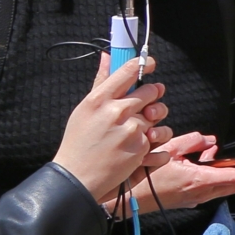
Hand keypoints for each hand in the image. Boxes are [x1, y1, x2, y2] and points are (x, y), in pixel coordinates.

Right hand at [56, 59, 171, 203]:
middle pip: (151, 91)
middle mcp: (115, 112)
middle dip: (151, 96)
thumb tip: (108, 55)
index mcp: (99, 100)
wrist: (75, 178)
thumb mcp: (84, 110)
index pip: (128, 72)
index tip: (151, 63)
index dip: (144, 64)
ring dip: (153, 122)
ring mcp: (130, 130)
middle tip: (144, 105)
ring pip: (157, 115)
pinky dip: (152, 143)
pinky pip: (159, 138)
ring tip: (138, 130)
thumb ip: (101, 82)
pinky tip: (136, 149)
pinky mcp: (140, 149)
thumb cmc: (78, 142)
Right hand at [130, 131, 234, 211]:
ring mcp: (197, 198)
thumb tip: (211, 142)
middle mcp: (203, 193)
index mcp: (201, 180)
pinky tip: (220, 165)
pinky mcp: (191, 199)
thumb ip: (194, 141)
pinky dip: (227, 178)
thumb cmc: (145, 176)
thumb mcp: (170, 149)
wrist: (127, 200)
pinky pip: (217, 189)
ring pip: (230, 188)